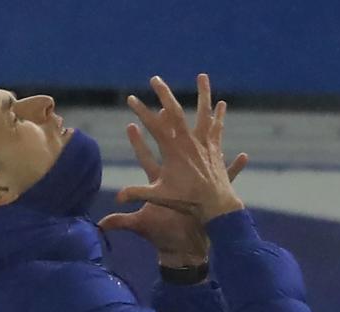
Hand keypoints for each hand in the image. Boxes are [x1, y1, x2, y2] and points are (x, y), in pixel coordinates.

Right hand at [110, 74, 245, 224]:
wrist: (216, 207)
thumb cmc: (187, 202)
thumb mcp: (158, 196)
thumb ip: (137, 193)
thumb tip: (117, 197)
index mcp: (173, 150)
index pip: (154, 125)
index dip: (141, 111)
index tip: (131, 98)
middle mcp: (190, 142)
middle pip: (176, 112)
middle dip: (164, 94)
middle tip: (155, 79)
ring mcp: (204, 144)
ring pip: (204, 112)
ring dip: (202, 93)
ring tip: (202, 76)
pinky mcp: (215, 149)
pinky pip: (217, 127)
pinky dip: (218, 115)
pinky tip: (221, 105)